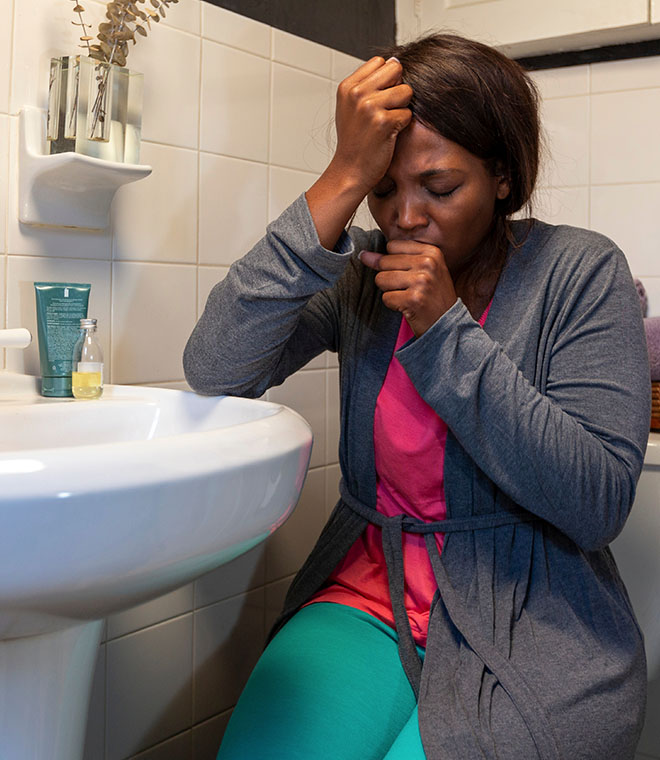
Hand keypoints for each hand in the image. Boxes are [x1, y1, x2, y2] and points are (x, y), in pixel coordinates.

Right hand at [306, 57, 412, 249]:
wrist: (350, 171)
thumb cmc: (354, 142)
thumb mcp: (351, 107)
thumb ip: (369, 83)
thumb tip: (395, 60)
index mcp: (348, 86)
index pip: (381, 62)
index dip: (386, 79)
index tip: (378, 100)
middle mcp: (357, 93)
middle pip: (396, 70)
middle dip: (397, 89)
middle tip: (386, 111)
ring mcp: (370, 107)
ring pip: (406, 92)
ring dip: (401, 109)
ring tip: (386, 124)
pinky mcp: (384, 122)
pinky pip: (408, 114)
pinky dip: (402, 126)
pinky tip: (388, 136)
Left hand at [359, 240, 457, 336]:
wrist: (447, 323)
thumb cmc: (432, 296)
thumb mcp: (422, 270)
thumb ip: (393, 258)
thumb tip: (364, 255)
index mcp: (432, 252)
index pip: (392, 245)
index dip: (393, 262)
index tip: (408, 273)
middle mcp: (428, 263)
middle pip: (384, 262)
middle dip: (390, 278)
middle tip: (409, 288)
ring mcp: (421, 281)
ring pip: (381, 279)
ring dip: (390, 291)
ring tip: (408, 296)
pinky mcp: (413, 299)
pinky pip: (386, 298)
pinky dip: (393, 305)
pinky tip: (408, 306)